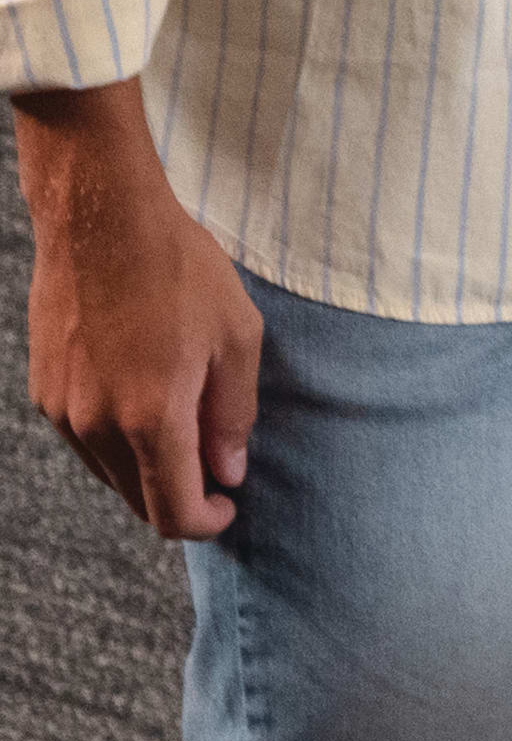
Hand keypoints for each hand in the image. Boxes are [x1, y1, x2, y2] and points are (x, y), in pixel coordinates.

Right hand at [14, 88, 259, 538]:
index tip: (230, 504)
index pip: (173, 513)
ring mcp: (63, 407)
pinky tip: (144, 403)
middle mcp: (96, 423)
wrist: (100, 219)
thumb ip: (233, 417)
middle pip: (137, 500)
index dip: (208, 522)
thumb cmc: (180, 271)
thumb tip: (229, 472)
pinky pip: (85, 440)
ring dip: (147, 469)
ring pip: (109, 473)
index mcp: (150, 417)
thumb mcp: (238, 340)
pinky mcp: (44, 388)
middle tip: (214, 465)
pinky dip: (117, 442)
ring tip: (185, 425)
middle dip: (180, 498)